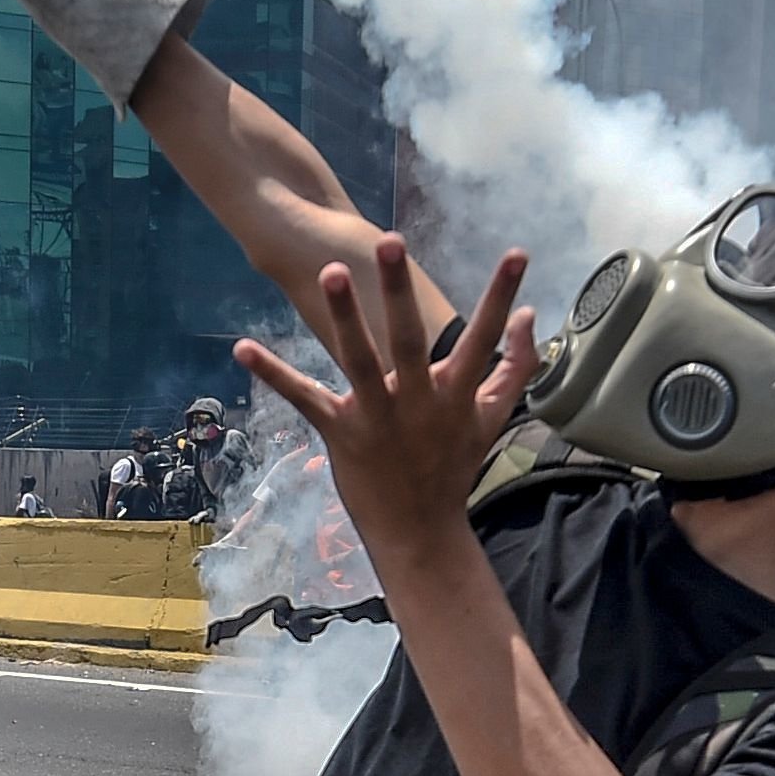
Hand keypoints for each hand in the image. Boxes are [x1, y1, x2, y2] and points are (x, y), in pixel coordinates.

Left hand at [232, 238, 532, 557]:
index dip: (501, 295)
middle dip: (398, 292)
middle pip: (408, 339)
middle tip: (389, 243)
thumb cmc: (454, 467)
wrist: (421, 532)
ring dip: (345, 316)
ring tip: (331, 272)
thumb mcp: (492, 418)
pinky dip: (273, 374)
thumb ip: (516, 367)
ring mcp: (377, 417)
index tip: (517, 253)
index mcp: (456, 395)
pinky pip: (304, 397)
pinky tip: (242, 348)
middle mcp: (418, 401)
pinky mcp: (341, 432)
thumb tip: (532, 316)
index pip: (485, 337)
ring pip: (359, 360)